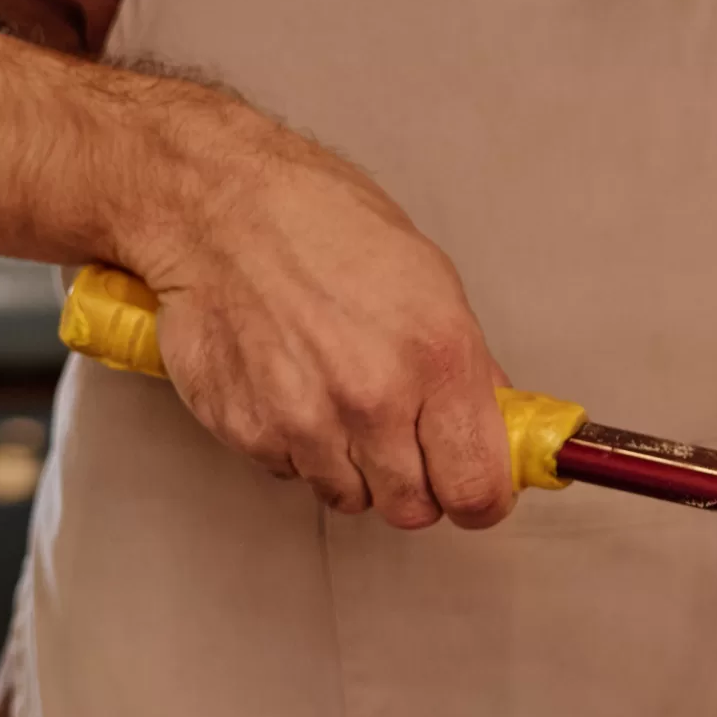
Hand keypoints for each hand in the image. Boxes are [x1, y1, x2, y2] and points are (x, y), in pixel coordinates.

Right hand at [132, 107, 514, 530]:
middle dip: (420, 487)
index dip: (482, 499)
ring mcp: (304, 421)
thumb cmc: (327, 227)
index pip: (477, 487)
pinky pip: (291, 473)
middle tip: (410, 446)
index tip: (479, 493)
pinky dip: (300, 449)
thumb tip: (494, 421)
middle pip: (414, 509)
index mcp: (436, 360)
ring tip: (345, 406)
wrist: (222, 207)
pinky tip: (297, 393)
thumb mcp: (433, 284)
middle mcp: (372, 399)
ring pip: (352, 498)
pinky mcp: (246, 429)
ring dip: (357, 470)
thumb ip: (467, 367)